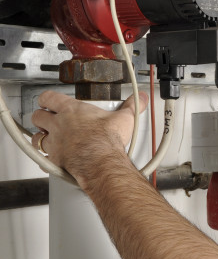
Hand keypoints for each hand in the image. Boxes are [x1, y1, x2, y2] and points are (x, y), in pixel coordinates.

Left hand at [30, 91, 147, 182]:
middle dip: (40, 117)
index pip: (49, 98)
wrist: (101, 161)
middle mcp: (59, 125)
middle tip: (46, 119)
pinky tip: (50, 159)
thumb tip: (140, 97)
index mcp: (72, 110)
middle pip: (37, 116)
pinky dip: (45, 158)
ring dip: (40, 137)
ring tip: (46, 138)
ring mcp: (55, 142)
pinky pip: (43, 158)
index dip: (46, 99)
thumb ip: (132, 106)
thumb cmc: (107, 140)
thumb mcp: (124, 118)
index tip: (48, 100)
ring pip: (36, 137)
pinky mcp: (55, 158)